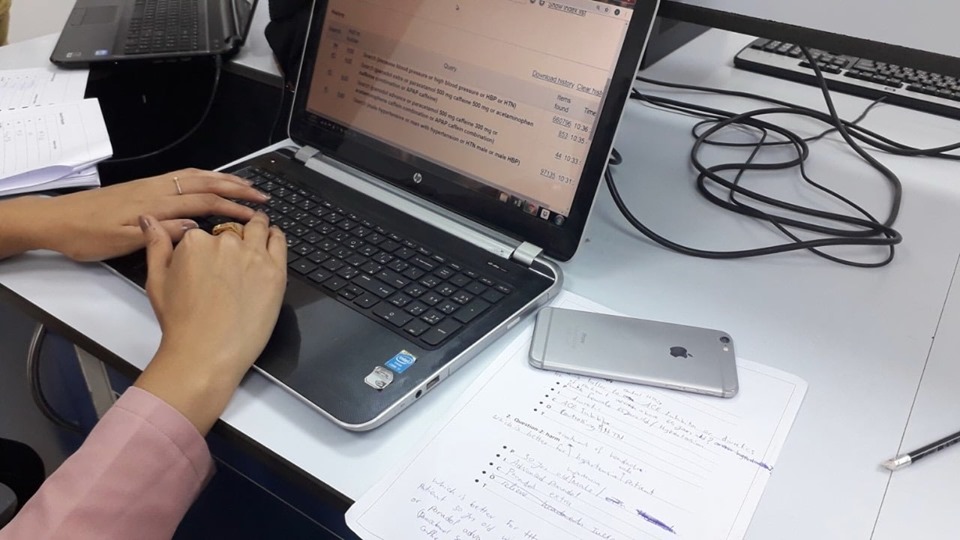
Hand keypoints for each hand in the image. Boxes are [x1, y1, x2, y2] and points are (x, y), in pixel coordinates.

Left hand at [0, 168, 269, 261]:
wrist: (55, 220)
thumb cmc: (85, 236)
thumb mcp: (121, 242)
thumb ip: (160, 234)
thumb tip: (193, 226)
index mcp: (154, 204)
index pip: (203, 201)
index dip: (232, 206)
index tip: (254, 213)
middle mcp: (155, 190)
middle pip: (204, 182)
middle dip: (236, 186)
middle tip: (261, 194)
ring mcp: (150, 186)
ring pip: (194, 176)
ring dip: (223, 178)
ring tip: (245, 184)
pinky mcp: (143, 187)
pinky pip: (182, 176)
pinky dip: (204, 175)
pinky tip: (210, 180)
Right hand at [134, 212, 286, 433]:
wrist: (205, 353)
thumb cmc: (180, 323)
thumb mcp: (157, 280)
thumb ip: (155, 244)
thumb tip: (148, 219)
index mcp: (194, 241)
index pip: (205, 233)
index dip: (208, 246)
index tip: (211, 260)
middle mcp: (225, 242)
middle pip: (233, 231)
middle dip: (233, 240)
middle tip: (235, 258)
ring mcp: (253, 255)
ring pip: (258, 230)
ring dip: (258, 229)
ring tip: (260, 233)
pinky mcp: (275, 271)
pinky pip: (279, 242)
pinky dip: (275, 236)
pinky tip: (273, 237)